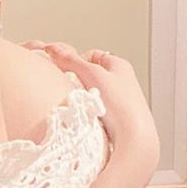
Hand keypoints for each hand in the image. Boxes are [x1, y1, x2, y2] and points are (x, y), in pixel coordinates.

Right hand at [22, 39, 159, 169]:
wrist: (134, 138)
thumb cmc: (121, 106)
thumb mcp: (92, 75)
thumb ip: (71, 60)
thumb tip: (53, 49)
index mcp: (120, 66)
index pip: (91, 55)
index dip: (75, 60)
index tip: (64, 69)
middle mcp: (121, 81)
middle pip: (89, 75)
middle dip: (76, 80)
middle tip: (69, 87)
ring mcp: (118, 100)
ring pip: (90, 93)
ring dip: (80, 97)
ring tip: (79, 104)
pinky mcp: (114, 118)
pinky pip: (94, 109)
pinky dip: (86, 111)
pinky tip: (86, 117)